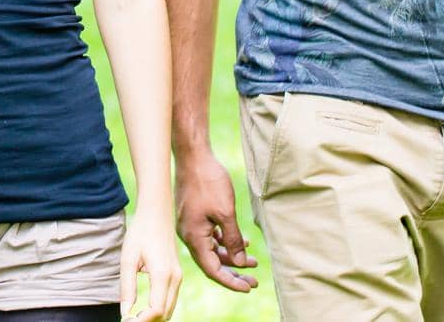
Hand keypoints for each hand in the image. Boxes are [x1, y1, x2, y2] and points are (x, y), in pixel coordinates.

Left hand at [121, 206, 182, 320]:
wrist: (156, 213)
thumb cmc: (140, 233)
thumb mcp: (128, 259)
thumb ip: (127, 288)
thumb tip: (125, 313)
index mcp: (163, 274)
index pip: (156, 310)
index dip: (141, 320)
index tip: (126, 321)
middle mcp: (175, 278)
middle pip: (164, 313)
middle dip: (148, 321)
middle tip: (128, 320)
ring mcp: (178, 276)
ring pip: (169, 309)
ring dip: (154, 317)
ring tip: (134, 316)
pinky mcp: (177, 274)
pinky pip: (170, 300)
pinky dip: (159, 309)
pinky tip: (144, 308)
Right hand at [174, 151, 255, 291]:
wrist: (193, 156)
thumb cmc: (208, 182)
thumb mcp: (226, 212)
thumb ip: (233, 240)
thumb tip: (241, 263)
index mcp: (194, 237)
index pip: (212, 270)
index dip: (231, 281)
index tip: (249, 287)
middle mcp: (188, 235)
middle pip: (212, 262)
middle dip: (234, 272)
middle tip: (254, 280)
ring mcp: (190, 225)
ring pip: (211, 249)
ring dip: (231, 256)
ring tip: (253, 261)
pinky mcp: (193, 216)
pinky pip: (209, 237)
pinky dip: (224, 241)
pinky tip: (241, 240)